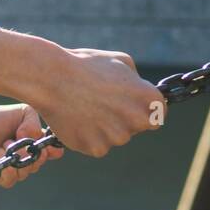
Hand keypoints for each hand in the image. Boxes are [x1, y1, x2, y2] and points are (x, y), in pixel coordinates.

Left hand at [0, 103, 63, 188]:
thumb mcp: (24, 112)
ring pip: (26, 171)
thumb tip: (33, 142)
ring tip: (2, 144)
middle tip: (14, 138)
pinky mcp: (3, 178)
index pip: (54, 152)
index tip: (44, 143)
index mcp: (37, 143)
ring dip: (13, 154)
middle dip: (27, 148)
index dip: (51, 150)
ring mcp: (17, 169)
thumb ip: (36, 124)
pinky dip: (3, 165)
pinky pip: (12, 179)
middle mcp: (29, 158)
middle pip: (40, 161)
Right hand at [39, 48, 164, 157]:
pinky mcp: (96, 148)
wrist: (50, 78)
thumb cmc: (84, 65)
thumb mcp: (120, 61)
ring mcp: (117, 137)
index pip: (158, 114)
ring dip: (104, 128)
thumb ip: (137, 81)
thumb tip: (139, 94)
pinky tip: (76, 119)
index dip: (142, 108)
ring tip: (84, 108)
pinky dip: (88, 137)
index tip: (128, 104)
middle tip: (101, 104)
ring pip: (115, 137)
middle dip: (124, 119)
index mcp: (148, 99)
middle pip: (136, 127)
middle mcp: (137, 120)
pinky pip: (97, 145)